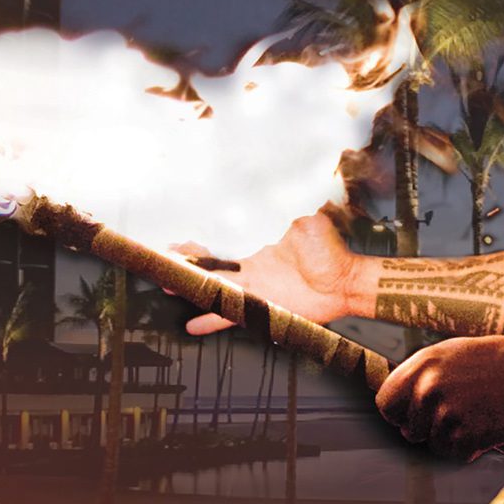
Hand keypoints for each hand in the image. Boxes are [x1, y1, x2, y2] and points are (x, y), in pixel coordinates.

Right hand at [176, 210, 360, 334]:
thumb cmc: (329, 248)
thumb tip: (280, 178)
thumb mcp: (307, 218)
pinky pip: (231, 315)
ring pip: (214, 288)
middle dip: (185, 264)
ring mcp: (253, 289)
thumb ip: (290, 202)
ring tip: (167, 288)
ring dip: (192, 289)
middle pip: (209, 266)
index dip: (198, 242)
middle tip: (160, 261)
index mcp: (256, 244)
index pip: (220, 242)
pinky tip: (193, 326)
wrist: (343, 282)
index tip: (176, 239)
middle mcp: (250, 266)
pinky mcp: (260, 308)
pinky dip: (212, 321)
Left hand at [375, 336, 503, 460]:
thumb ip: (420, 375)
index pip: (386, 404)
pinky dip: (469, 448)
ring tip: (474, 416)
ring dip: (452, 439)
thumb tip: (394, 403)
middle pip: (409, 430)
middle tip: (453, 416)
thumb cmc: (491, 362)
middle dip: (427, 430)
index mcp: (421, 365)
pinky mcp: (467, 434)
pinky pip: (456, 454)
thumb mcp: (449, 354)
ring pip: (434, 445)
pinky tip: (484, 427)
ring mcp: (447, 412)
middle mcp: (428, 388)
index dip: (400, 414)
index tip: (415, 416)